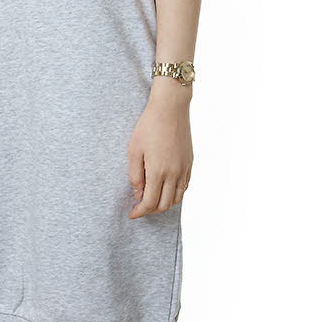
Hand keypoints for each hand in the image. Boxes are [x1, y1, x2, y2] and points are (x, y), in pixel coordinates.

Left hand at [128, 83, 193, 218]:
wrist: (171, 108)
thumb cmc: (148, 126)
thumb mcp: (134, 149)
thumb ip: (135, 175)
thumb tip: (138, 193)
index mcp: (158, 171)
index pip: (150, 203)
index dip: (140, 212)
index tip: (132, 214)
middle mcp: (174, 174)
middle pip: (165, 205)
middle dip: (151, 210)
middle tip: (140, 207)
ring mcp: (184, 169)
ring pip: (177, 198)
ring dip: (164, 203)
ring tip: (152, 198)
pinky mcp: (190, 162)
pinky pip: (184, 187)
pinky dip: (175, 193)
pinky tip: (165, 188)